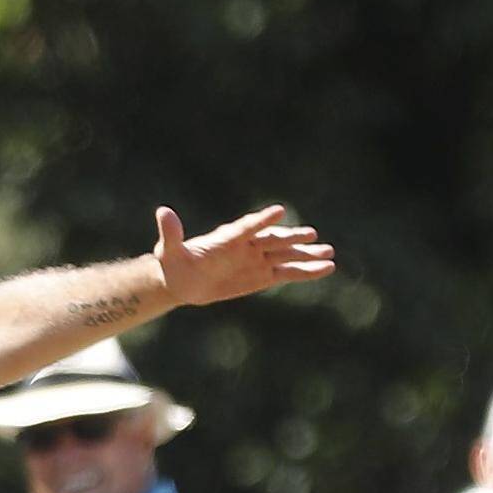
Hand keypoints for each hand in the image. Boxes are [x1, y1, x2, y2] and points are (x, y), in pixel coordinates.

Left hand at [148, 202, 338, 309]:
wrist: (182, 281)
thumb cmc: (174, 263)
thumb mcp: (169, 251)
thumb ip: (171, 233)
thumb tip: (163, 211)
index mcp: (226, 238)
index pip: (247, 227)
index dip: (261, 220)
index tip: (278, 211)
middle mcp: (246, 246)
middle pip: (272, 240)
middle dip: (291, 238)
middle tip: (311, 234)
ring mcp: (257, 260)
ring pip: (285, 255)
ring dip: (306, 254)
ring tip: (329, 253)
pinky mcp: (262, 276)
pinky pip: (287, 272)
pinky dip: (305, 271)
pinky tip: (325, 269)